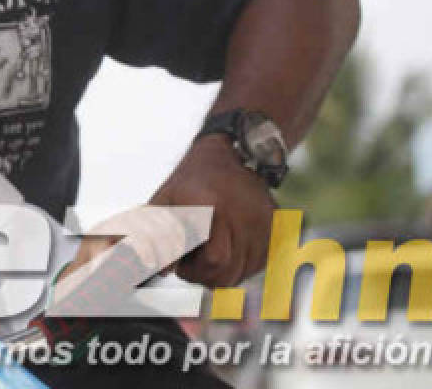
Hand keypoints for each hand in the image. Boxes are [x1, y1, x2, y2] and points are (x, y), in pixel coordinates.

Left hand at [149, 134, 274, 286]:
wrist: (223, 155)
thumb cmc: (191, 179)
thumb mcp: (165, 201)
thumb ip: (158, 236)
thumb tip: (161, 269)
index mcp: (211, 208)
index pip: (213, 259)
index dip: (195, 271)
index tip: (181, 267)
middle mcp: (241, 215)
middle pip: (229, 270)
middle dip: (206, 276)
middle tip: (191, 265)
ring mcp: (261, 221)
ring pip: (245, 271)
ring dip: (223, 273)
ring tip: (207, 255)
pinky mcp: (273, 224)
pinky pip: (259, 262)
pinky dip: (241, 266)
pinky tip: (226, 250)